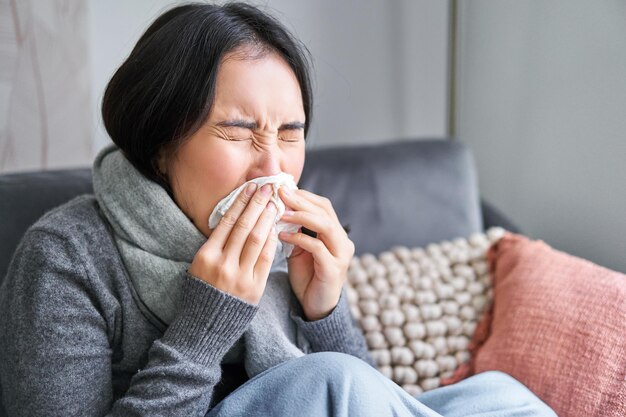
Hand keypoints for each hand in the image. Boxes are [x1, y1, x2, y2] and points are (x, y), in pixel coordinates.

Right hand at [188, 183, 277, 304]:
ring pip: (257, 240)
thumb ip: (216, 244)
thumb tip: (236, 216)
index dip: (240, 202)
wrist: (205, 326)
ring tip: (274, 204)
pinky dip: (272, 241)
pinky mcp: (254, 288)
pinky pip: (266, 259)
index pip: (227, 222)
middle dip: (256, 204)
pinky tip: (276, 228)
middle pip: (244, 227)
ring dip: (267, 219)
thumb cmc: (203, 292)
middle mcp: (222, 264)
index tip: (250, 187)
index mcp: (206, 256)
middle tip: (267, 188)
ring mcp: (240, 276)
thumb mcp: (200, 266)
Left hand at [277, 187, 354, 320]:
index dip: (304, 195)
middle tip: (280, 193)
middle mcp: (343, 241)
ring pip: (325, 226)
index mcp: (336, 233)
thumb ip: (294, 228)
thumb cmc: (306, 275)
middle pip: (325, 212)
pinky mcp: (333, 270)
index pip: (323, 205)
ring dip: (301, 217)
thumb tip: (279, 204)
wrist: (314, 307)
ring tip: (281, 212)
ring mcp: (341, 255)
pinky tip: (282, 236)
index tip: (282, 188)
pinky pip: (317, 248)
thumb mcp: (299, 247)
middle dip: (301, 201)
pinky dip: (299, 239)